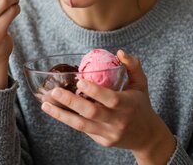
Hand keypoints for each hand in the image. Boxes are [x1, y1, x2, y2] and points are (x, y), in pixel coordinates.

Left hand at [40, 50, 175, 164]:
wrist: (147, 136)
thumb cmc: (141, 105)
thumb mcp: (141, 84)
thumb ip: (132, 66)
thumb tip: (119, 52)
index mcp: (128, 104)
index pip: (110, 98)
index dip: (95, 90)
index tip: (79, 80)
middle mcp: (118, 121)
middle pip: (91, 113)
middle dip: (71, 102)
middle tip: (54, 91)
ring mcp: (109, 133)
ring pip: (82, 125)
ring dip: (61, 115)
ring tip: (45, 105)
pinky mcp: (102, 141)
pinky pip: (84, 130)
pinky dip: (69, 120)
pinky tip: (56, 111)